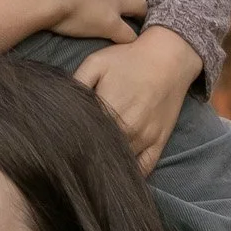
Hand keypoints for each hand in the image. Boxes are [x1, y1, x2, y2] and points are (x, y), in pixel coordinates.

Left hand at [76, 23, 204, 173]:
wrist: (170, 57)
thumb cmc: (129, 59)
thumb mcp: (96, 63)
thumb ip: (77, 84)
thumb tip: (60, 106)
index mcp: (110, 112)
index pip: (85, 137)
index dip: (71, 141)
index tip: (62, 142)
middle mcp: (129, 130)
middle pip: (101, 153)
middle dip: (87, 154)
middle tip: (72, 155)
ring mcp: (145, 139)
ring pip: (121, 162)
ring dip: (107, 164)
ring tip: (90, 166)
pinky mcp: (159, 143)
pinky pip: (144, 169)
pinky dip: (130, 173)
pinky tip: (117, 174)